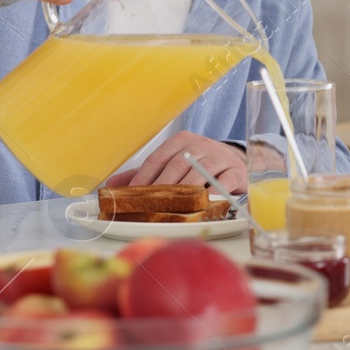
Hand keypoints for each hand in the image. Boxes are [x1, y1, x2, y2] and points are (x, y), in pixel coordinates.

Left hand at [105, 132, 245, 192]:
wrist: (237, 162)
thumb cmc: (201, 164)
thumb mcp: (174, 163)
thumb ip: (146, 173)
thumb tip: (113, 185)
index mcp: (181, 141)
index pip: (158, 157)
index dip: (144, 176)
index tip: (134, 194)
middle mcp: (201, 145)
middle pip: (176, 165)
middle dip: (161, 187)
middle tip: (150, 206)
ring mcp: (220, 157)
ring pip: (197, 173)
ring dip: (184, 193)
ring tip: (172, 208)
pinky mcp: (236, 171)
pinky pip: (222, 183)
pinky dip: (211, 195)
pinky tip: (201, 205)